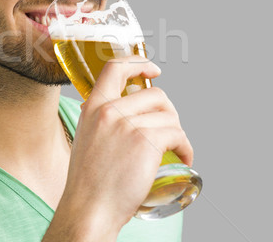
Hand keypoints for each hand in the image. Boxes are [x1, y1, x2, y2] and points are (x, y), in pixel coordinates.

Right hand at [47, 56, 193, 239]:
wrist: (89, 208)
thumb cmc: (89, 181)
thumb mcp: (87, 138)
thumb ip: (102, 121)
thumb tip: (128, 115)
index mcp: (93, 106)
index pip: (115, 68)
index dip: (138, 63)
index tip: (152, 70)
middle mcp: (109, 111)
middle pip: (154, 94)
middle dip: (168, 112)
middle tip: (168, 130)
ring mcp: (128, 125)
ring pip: (169, 116)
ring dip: (178, 133)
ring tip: (174, 149)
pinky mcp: (146, 142)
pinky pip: (178, 135)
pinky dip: (185, 148)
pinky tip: (182, 158)